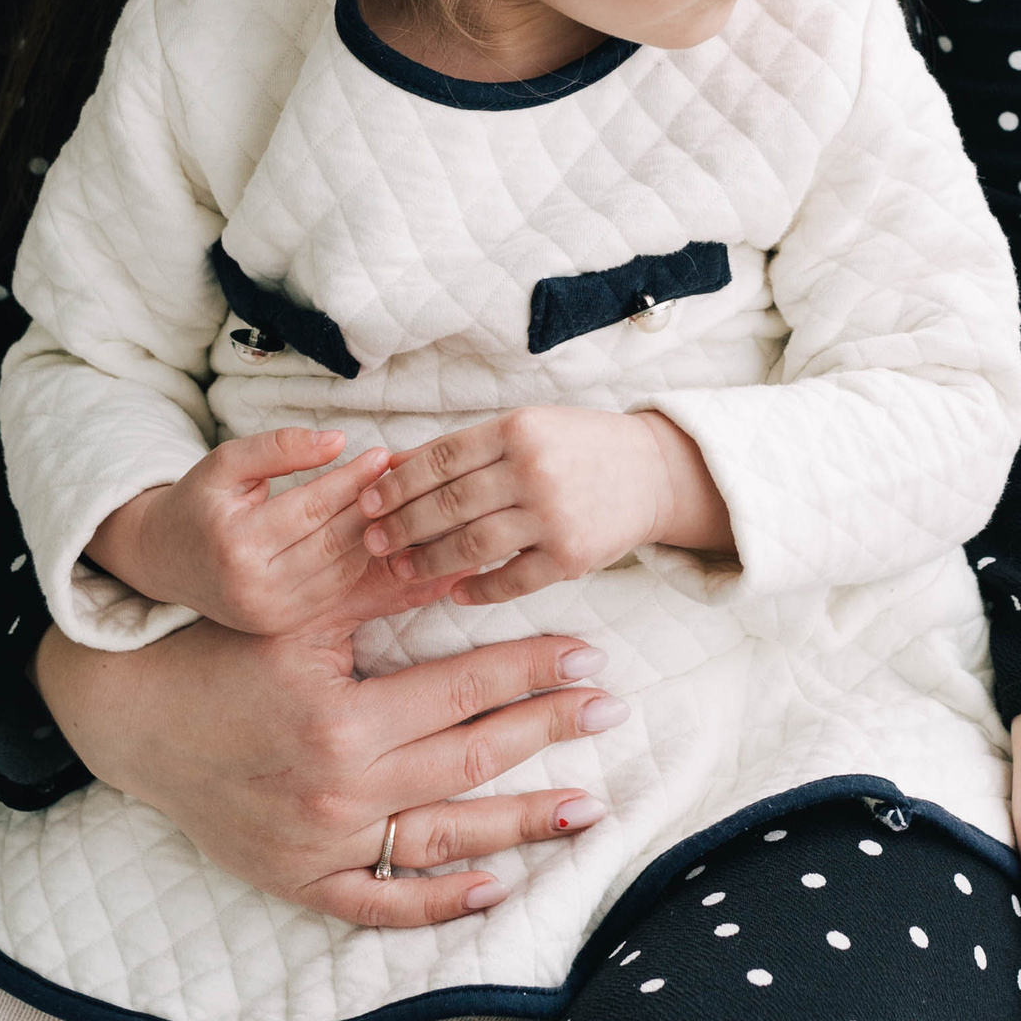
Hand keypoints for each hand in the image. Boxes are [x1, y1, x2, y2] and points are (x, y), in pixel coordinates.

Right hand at [35, 614, 631, 928]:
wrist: (128, 718)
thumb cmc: (216, 652)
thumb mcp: (298, 613)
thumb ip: (383, 595)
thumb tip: (470, 562)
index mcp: (339, 716)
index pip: (464, 690)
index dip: (533, 670)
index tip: (589, 657)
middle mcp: (337, 789)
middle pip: (470, 759)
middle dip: (548, 731)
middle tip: (611, 709)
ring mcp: (321, 844)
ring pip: (444, 838)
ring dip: (524, 823)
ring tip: (588, 807)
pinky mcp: (300, 880)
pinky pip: (381, 903)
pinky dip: (441, 902)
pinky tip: (500, 886)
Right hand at [90, 429, 394, 633]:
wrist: (163, 559)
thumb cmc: (199, 502)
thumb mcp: (225, 463)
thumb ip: (278, 447)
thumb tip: (338, 440)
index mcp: (236, 542)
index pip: (312, 506)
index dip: (352, 479)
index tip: (382, 454)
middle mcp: (253, 586)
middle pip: (333, 540)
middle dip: (371, 505)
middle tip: (400, 477)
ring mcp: (269, 612)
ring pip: (342, 569)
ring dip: (374, 535)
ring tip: (393, 503)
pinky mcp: (280, 624)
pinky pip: (335, 590)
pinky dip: (359, 562)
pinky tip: (373, 534)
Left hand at [359, 407, 735, 604]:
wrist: (653, 472)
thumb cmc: (577, 446)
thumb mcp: (525, 427)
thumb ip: (465, 447)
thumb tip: (393, 463)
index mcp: (517, 429)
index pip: (440, 458)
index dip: (397, 482)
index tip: (368, 501)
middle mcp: (533, 469)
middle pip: (448, 504)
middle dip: (402, 525)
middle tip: (372, 541)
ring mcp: (554, 515)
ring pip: (472, 545)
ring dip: (428, 561)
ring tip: (401, 570)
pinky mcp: (571, 556)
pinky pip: (512, 580)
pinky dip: (478, 590)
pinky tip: (454, 592)